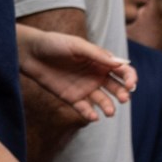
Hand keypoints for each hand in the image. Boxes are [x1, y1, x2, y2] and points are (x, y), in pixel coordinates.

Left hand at [19, 26, 133, 122]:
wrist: (30, 53)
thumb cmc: (55, 43)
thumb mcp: (77, 45)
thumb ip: (97, 55)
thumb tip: (120, 63)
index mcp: (101, 60)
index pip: (122, 70)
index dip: (130, 77)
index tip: (130, 84)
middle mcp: (96, 75)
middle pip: (116, 87)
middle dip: (122, 93)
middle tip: (124, 99)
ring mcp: (84, 87)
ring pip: (102, 100)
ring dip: (108, 106)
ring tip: (110, 112)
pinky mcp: (71, 97)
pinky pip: (84, 108)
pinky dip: (89, 113)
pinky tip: (94, 117)